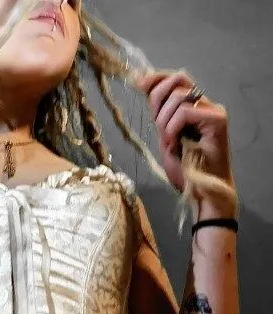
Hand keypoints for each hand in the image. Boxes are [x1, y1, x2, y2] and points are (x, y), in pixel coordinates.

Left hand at [135, 71, 236, 208]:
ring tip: (170, 142)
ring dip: (164, 121)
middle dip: (158, 97)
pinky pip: (185, 112)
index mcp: (194, 108)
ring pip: (178, 97)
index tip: (138, 83)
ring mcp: (213, 111)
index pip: (177, 79)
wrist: (201, 193)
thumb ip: (159, 114)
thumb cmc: (185, 171)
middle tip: (156, 124)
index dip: (156, 78)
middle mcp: (206, 105)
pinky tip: (175, 142)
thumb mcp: (165, 138)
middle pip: (179, 79)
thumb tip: (144, 86)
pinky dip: (173, 127)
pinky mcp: (217, 120)